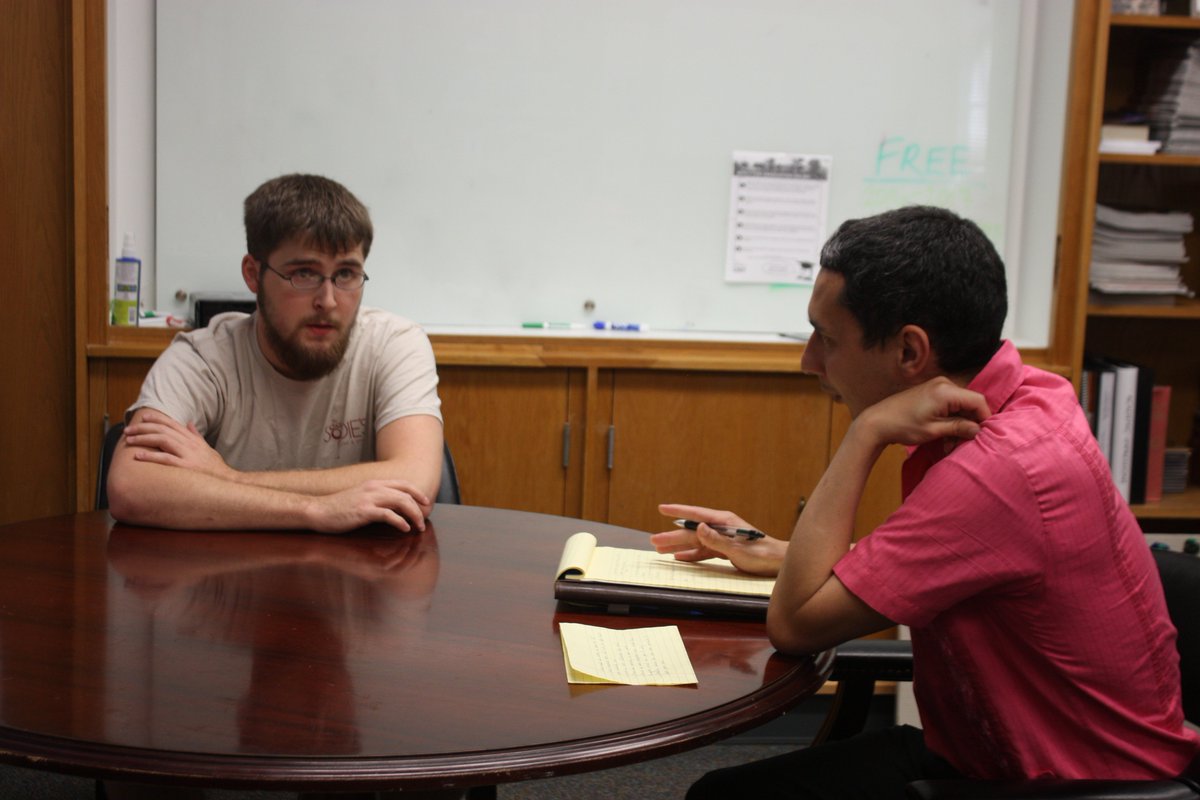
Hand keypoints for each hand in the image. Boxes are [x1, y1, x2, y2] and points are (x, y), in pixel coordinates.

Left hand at [124, 409, 234, 479]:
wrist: (228, 482)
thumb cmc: (215, 468)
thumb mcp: (207, 448)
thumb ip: (196, 435)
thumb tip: (189, 423)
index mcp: (193, 439)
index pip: (172, 423)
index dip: (156, 418)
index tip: (143, 417)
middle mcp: (190, 444)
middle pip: (163, 430)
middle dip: (143, 428)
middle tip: (128, 430)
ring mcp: (188, 455)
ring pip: (162, 440)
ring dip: (143, 438)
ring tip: (130, 440)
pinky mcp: (186, 467)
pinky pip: (165, 459)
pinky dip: (151, 456)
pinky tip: (138, 455)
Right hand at [306, 479, 430, 533]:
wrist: (318, 511)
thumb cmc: (338, 507)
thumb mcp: (360, 497)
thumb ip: (376, 498)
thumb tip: (393, 507)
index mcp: (374, 483)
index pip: (403, 484)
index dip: (418, 493)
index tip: (426, 503)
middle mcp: (374, 488)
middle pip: (406, 494)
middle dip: (419, 508)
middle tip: (423, 521)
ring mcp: (369, 498)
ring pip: (401, 502)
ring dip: (413, 515)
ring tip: (417, 527)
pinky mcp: (364, 511)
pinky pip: (389, 515)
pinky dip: (400, 522)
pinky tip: (404, 529)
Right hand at [650, 503, 784, 576]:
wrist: (778, 563)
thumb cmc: (762, 554)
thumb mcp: (738, 549)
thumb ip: (717, 540)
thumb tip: (698, 528)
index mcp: (724, 522)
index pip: (696, 515)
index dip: (678, 511)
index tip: (662, 508)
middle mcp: (721, 528)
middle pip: (692, 532)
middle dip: (672, 536)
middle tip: (653, 540)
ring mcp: (723, 539)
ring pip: (695, 542)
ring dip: (678, 546)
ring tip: (660, 549)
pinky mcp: (725, 550)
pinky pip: (704, 551)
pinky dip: (691, 555)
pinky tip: (680, 557)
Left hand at [856, 377, 989, 449]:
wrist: (876, 422)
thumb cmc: (903, 426)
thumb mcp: (934, 430)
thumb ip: (959, 427)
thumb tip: (978, 430)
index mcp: (946, 391)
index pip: (978, 401)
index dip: (984, 419)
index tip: (982, 436)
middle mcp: (943, 384)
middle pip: (969, 404)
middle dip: (968, 425)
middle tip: (961, 445)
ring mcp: (937, 387)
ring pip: (960, 407)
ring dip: (958, 426)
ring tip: (949, 445)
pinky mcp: (931, 393)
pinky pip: (949, 406)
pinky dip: (949, 421)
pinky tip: (944, 438)